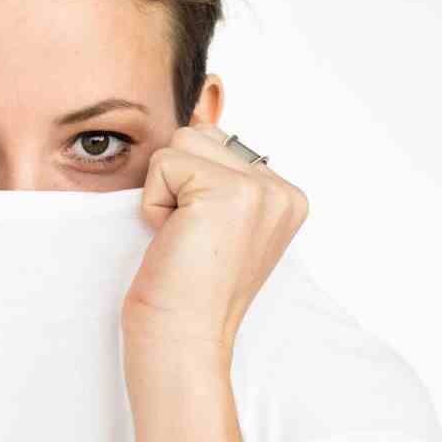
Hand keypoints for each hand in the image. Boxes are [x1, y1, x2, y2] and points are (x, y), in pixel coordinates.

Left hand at [121, 124, 308, 368]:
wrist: (181, 339)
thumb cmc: (185, 289)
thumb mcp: (214, 221)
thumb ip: (220, 171)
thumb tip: (204, 101)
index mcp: (287, 196)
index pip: (217, 142)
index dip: (190, 187)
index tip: (203, 240)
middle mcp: (284, 190)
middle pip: (200, 134)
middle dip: (178, 183)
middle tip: (190, 240)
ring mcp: (262, 190)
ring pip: (182, 141)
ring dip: (166, 190)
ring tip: (183, 237)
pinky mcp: (229, 191)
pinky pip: (163, 163)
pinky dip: (154, 202)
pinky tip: (174, 240)